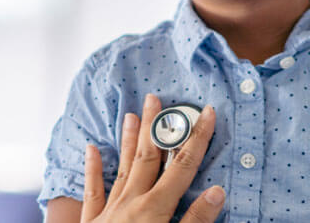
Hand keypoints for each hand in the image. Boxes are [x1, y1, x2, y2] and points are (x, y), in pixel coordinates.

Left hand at [81, 93, 225, 222]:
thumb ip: (195, 221)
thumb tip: (217, 190)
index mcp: (155, 209)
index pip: (182, 166)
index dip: (197, 138)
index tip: (208, 113)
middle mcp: (131, 202)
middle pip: (147, 157)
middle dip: (155, 127)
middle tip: (156, 97)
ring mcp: (109, 211)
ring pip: (121, 167)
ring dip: (127, 139)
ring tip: (131, 114)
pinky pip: (92, 191)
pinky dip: (93, 168)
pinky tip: (92, 149)